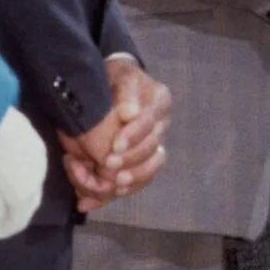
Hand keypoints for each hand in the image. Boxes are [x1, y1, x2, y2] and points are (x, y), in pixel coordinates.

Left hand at [103, 56, 170, 191]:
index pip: (150, 122)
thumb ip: (125, 91)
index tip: (115, 145)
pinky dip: (122, 189)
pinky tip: (108, 194)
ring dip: (132, 178)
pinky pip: (139, 179)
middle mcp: (160, 125)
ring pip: (151, 168)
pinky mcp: (141, 159)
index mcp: (159, 101)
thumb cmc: (114, 77)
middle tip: (108, 164)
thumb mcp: (119, 75)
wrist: (108, 85)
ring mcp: (153, 144)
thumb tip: (130, 113)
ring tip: (114, 185)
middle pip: (153, 149)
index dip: (134, 135)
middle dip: (130, 159)